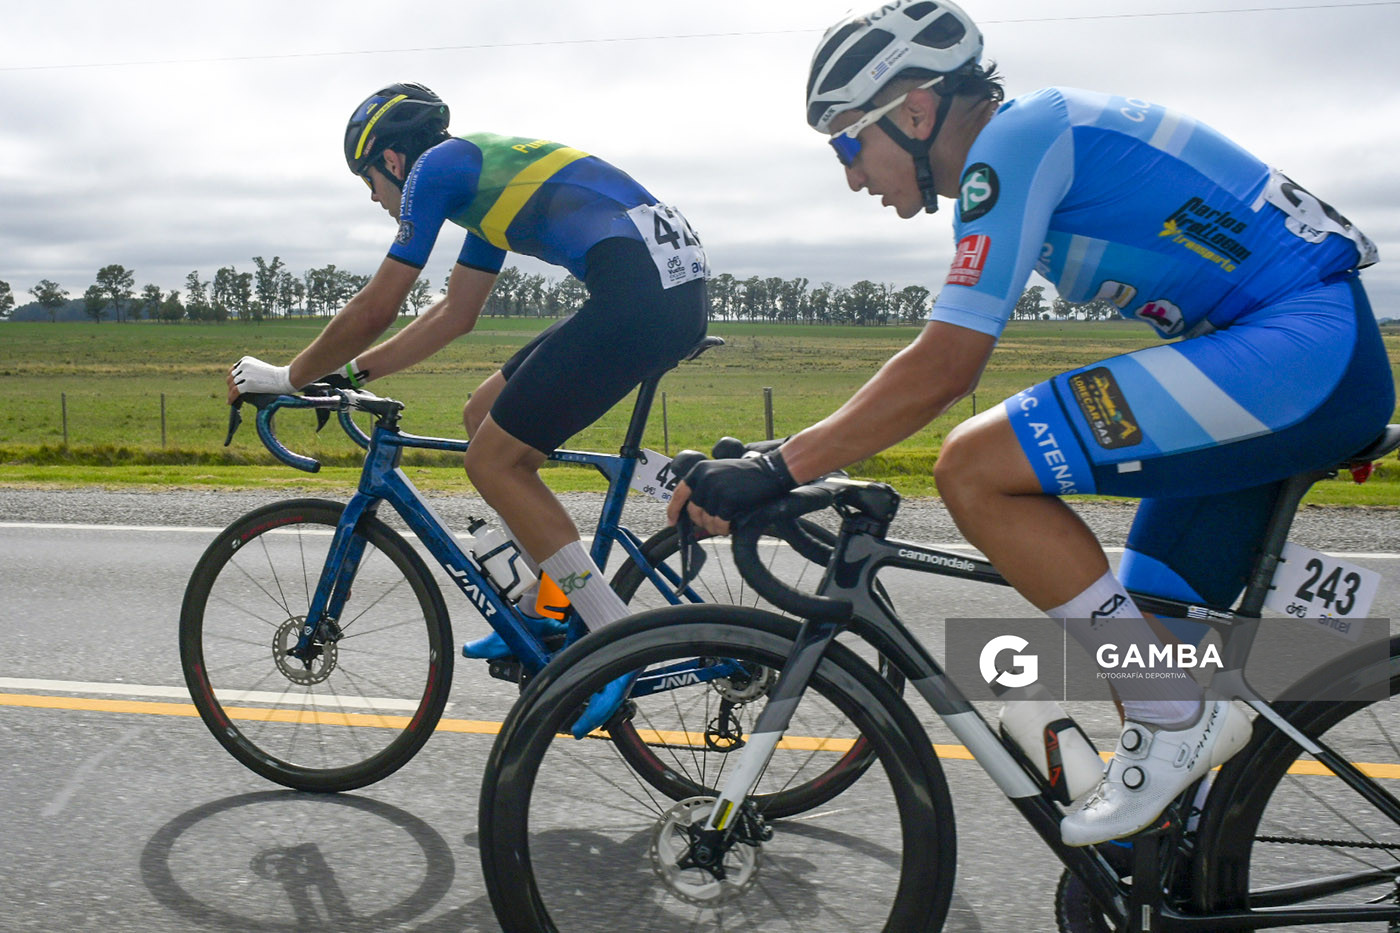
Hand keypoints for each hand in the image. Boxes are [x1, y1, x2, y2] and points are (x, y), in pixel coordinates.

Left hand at [227, 356, 294, 402]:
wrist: (285, 379)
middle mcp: (243, 365)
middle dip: (231, 386)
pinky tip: (231, 402)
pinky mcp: (247, 384)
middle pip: (231, 377)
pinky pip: (235, 391)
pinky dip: (231, 397)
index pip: (233, 370)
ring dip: (230, 393)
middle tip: (232, 394)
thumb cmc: (276, 376)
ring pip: (231, 385)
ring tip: (231, 400)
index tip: (232, 386)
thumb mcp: (260, 368)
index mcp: (246, 360)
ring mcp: (245, 374)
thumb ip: (249, 372)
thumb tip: (240, 383)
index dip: (232, 379)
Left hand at [665, 452, 796, 536]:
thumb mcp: (719, 474)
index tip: (672, 522)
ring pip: (706, 520)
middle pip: (693, 512)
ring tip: (727, 523)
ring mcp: (716, 489)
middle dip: (703, 522)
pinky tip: (732, 525)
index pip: (679, 494)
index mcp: (699, 470)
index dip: (673, 511)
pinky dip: (725, 528)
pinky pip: (720, 523)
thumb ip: (703, 488)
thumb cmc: (746, 476)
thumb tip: (691, 514)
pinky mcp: (728, 500)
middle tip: (716, 523)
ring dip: (716, 527)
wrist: (770, 471)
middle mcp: (704, 478)